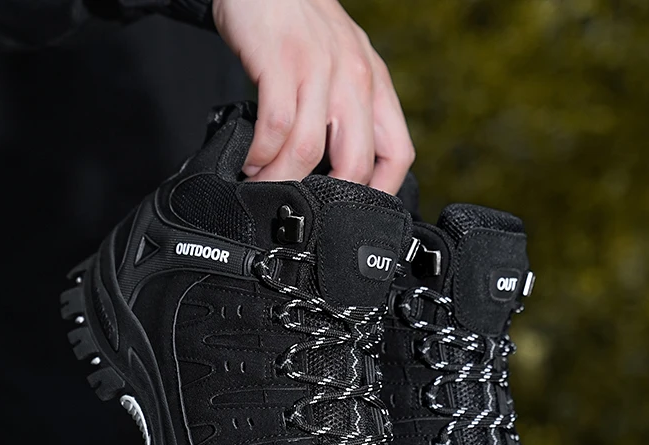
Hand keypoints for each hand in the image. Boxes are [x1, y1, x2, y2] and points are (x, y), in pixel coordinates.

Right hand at [212, 0, 414, 193]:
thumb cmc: (300, 27)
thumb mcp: (342, 67)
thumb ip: (346, 113)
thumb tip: (339, 170)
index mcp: (374, 86)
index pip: (398, 154)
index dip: (382, 193)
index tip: (355, 214)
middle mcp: (354, 79)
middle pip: (356, 162)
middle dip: (327, 198)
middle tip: (302, 209)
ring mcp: (319, 69)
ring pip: (310, 149)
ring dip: (283, 180)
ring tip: (263, 187)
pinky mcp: (281, 61)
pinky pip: (276, 126)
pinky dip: (260, 154)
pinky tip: (250, 160)